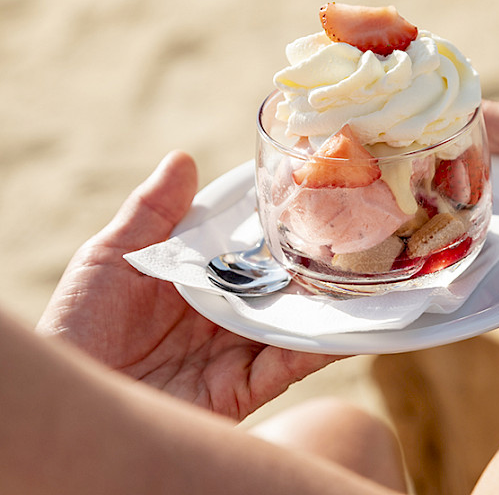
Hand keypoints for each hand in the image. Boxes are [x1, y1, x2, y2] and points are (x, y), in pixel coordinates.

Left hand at [36, 151, 340, 420]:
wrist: (72, 398)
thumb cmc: (78, 325)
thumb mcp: (110, 258)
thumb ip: (151, 213)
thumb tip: (184, 157)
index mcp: (199, 279)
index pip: (251, 246)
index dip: (280, 221)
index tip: (315, 188)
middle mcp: (225, 314)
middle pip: (282, 283)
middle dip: (319, 260)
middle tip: (362, 227)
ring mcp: (237, 351)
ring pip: (295, 322)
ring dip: (330, 302)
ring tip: (369, 273)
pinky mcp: (242, 389)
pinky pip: (288, 364)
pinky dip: (320, 346)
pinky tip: (347, 325)